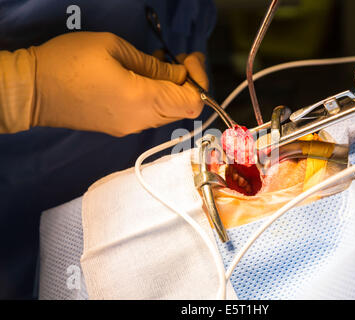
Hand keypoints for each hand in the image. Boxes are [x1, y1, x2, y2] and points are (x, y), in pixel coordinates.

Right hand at [29, 32, 207, 135]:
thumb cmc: (69, 63)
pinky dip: (156, 97)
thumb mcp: (115, 49)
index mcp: (144, 100)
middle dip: (188, 82)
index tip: (188, 59)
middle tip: (178, 59)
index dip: (199, 81)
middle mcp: (141, 120)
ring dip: (171, 89)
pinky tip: (143, 78)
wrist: (33, 91)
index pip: (193, 103)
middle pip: (183, 108)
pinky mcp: (119, 127)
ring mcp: (130, 127)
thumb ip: (154, 64)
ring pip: (167, 112)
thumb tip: (177, 74)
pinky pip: (150, 115)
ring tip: (158, 64)